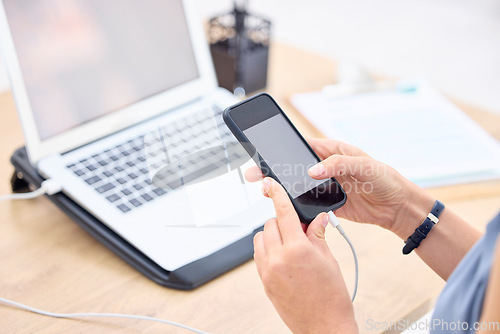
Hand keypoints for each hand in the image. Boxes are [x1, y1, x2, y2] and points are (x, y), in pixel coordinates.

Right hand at [245, 138, 434, 238]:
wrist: (397, 207)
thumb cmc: (386, 180)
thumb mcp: (364, 165)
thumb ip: (338, 164)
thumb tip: (313, 171)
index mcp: (332, 152)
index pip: (302, 147)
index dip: (282, 148)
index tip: (266, 153)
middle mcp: (326, 168)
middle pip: (294, 167)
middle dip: (275, 170)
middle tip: (257, 175)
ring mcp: (325, 186)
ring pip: (298, 186)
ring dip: (283, 189)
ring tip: (267, 191)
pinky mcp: (328, 204)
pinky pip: (308, 204)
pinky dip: (297, 207)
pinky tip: (285, 208)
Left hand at [253, 177, 356, 333]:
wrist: (324, 327)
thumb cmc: (332, 297)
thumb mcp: (329, 260)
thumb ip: (318, 234)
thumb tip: (317, 217)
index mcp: (297, 249)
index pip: (283, 213)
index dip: (277, 194)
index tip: (270, 184)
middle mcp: (278, 258)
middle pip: (270, 224)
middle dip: (283, 222)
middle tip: (300, 231)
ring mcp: (268, 271)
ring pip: (261, 238)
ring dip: (273, 235)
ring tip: (291, 245)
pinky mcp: (264, 282)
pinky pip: (258, 256)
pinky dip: (267, 250)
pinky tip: (284, 257)